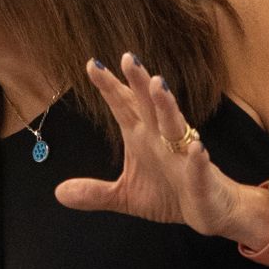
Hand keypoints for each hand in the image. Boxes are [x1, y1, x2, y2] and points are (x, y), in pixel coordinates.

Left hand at [55, 55, 263, 240]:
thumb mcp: (126, 196)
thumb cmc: (170, 194)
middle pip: (150, 106)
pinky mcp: (201, 179)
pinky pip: (199, 167)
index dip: (110, 87)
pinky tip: (196, 149)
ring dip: (167, 107)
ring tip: (159, 86)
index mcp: (143, 138)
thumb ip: (95, 193)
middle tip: (128, 58)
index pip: (125, 107)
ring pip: (175, 127)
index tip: (92, 65)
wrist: (210, 210)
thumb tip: (59, 193)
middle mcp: (163, 140)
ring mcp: (184, 157)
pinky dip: (198, 159)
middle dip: (140, 83)